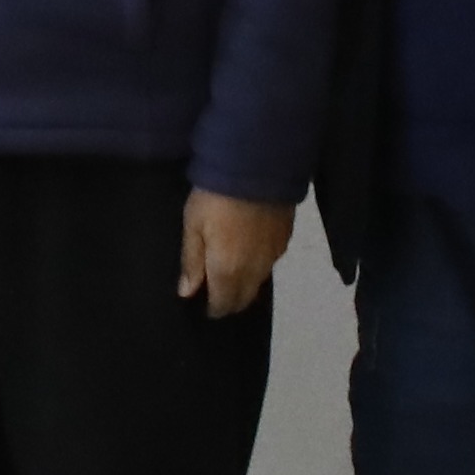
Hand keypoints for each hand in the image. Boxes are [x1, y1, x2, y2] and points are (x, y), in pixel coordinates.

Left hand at [176, 189, 292, 318]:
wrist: (257, 166)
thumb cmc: (215, 197)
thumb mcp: (193, 225)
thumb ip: (191, 262)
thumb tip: (187, 293)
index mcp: (228, 271)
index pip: (223, 305)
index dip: (213, 309)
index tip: (203, 304)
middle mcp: (254, 271)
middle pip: (244, 299)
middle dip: (230, 301)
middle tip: (215, 290)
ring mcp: (274, 255)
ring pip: (259, 283)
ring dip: (245, 284)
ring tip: (231, 270)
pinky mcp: (286, 239)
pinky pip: (270, 263)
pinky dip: (258, 265)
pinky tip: (249, 250)